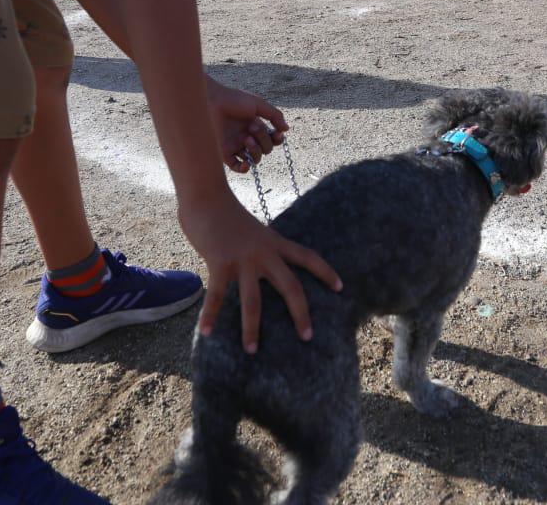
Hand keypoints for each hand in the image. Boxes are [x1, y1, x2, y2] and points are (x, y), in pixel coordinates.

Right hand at [181, 191, 341, 352]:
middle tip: (308, 337)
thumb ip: (257, 248)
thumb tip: (256, 264)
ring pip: (253, 301)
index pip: (308, 257)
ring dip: (252, 329)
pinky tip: (206, 333)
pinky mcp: (220, 263)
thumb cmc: (225, 213)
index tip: (341, 287)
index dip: (326, 272)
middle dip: (301, 314)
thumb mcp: (251, 230)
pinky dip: (210, 315)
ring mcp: (243, 259)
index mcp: (274, 242)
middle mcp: (264, 252)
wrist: (206, 196)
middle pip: (291, 287)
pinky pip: (217, 295)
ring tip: (252, 351)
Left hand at [205, 75, 287, 172]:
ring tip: (247, 139)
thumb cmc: (233, 99)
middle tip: (252, 127)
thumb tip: (286, 129)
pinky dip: (244, 168)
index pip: (272, 140)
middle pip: (265, 149)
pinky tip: (247, 163)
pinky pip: (237, 166)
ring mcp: (236, 146)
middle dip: (263, 140)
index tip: (277, 134)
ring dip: (256, 152)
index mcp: (255, 126)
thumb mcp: (258, 104)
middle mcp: (247, 137)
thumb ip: (274, 115)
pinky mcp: (224, 152)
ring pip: (254, 159)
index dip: (277, 139)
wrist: (211, 101)